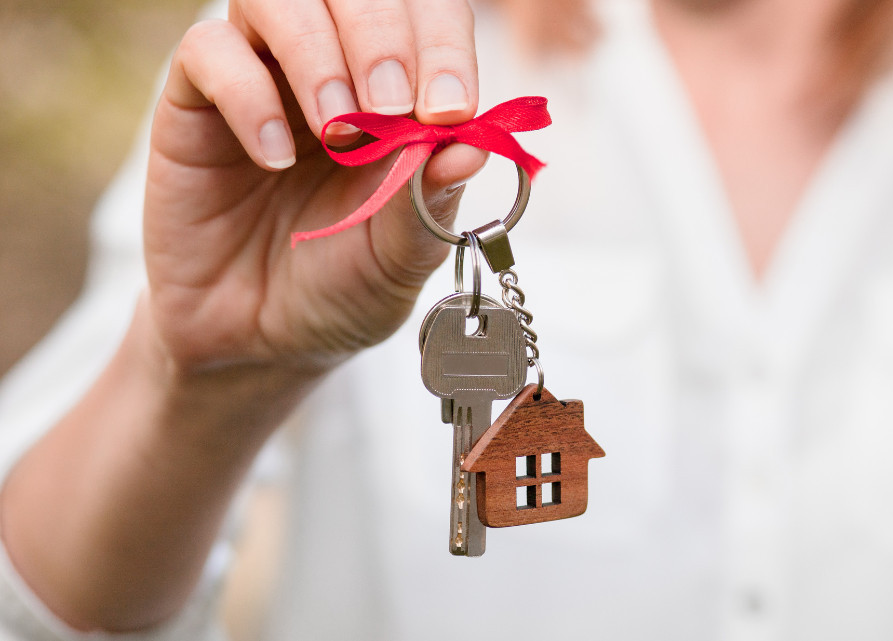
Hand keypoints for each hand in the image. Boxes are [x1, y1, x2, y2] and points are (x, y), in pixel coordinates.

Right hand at [144, 0, 486, 373]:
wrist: (260, 341)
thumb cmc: (341, 287)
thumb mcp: (401, 257)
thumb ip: (432, 200)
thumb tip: (474, 145)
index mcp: (400, 91)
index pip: (429, 15)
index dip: (442, 44)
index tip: (449, 107)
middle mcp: (334, 67)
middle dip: (383, 37)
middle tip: (391, 107)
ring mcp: (263, 78)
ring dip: (317, 53)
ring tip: (336, 130)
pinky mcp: (196, 103)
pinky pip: (210, 52)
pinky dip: (248, 97)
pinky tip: (275, 159)